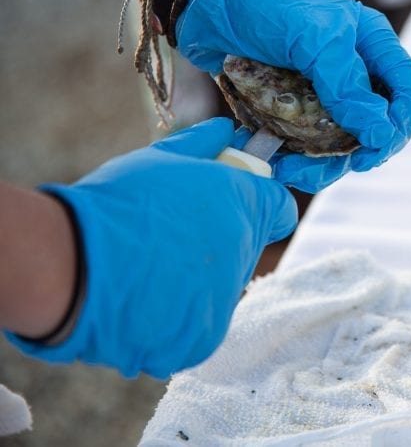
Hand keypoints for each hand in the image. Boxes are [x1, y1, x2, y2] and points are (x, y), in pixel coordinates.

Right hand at [5, 119, 296, 378]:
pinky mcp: (204, 338)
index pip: (280, 209)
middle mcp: (244, 253)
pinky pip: (197, 327)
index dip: (259, 204)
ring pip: (219, 291)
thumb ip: (200, 146)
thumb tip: (226, 131)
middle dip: (217, 244)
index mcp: (244, 205)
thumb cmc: (114, 204)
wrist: (69, 264)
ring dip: (194, 285)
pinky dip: (174, 321)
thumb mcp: (158, 161)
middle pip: (245, 250)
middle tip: (169, 239)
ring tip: (146, 271)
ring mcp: (226, 299)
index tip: (231, 206)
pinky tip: (142, 302)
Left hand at [175, 0, 410, 191]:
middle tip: (345, 164)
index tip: (376, 145)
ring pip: (342, 145)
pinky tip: (276, 161)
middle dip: (365, 150)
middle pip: (380, 127)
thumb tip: (380, 132)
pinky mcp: (290, 111)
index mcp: (371, 46)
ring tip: (294, 168)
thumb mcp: (314, 36)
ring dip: (324, 165)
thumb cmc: (266, 2)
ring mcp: (322, 95)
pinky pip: (306, 147)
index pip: (408, 92)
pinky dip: (295, 160)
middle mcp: (353, 73)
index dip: (402, 123)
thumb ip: (348, 84)